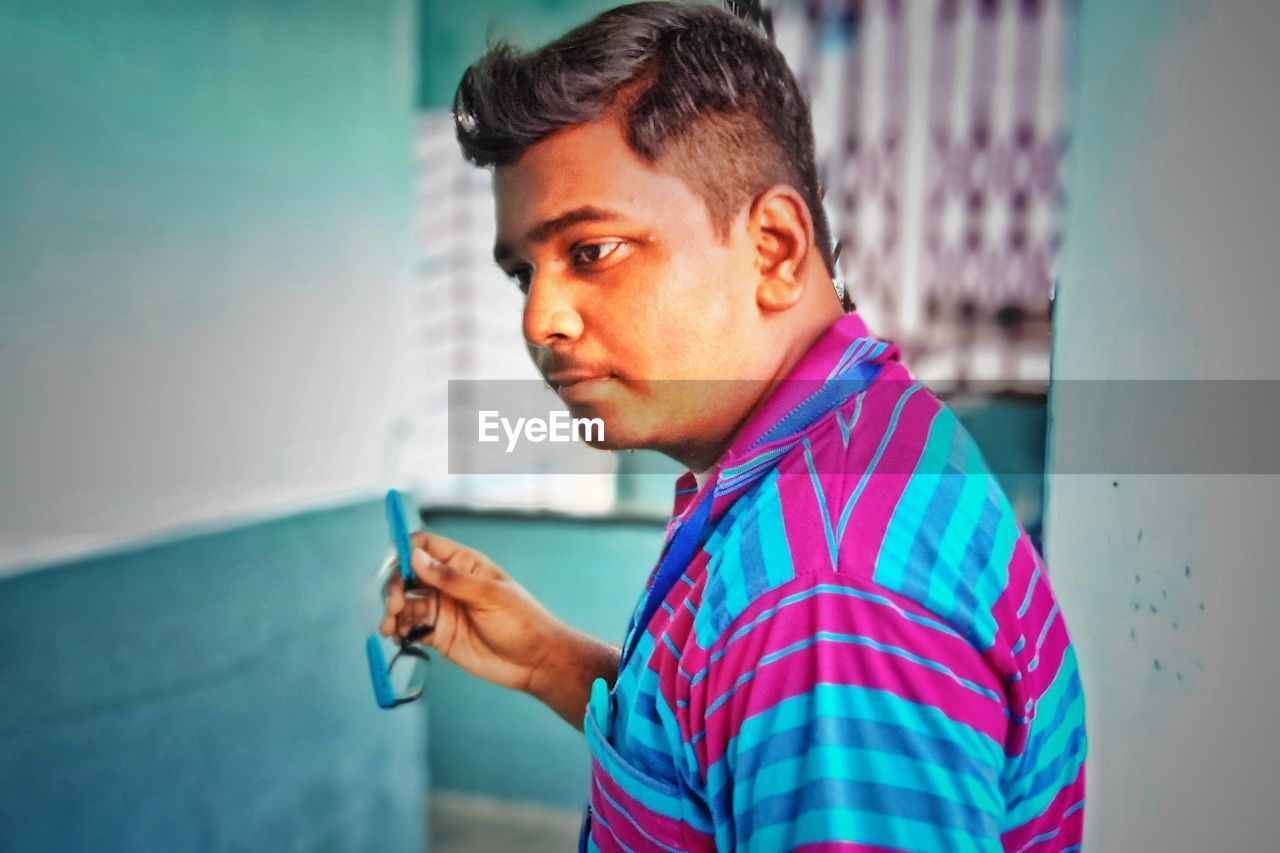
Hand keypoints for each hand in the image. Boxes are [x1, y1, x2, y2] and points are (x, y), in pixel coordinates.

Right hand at [380, 531, 564, 693]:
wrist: (534, 662)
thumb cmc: (521, 621)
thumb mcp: (488, 596)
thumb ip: (450, 579)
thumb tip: (414, 557)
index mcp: (463, 564)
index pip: (426, 546)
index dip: (405, 549)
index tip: (394, 564)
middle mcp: (448, 583)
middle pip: (408, 574)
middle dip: (395, 586)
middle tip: (395, 605)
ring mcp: (441, 609)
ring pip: (405, 602)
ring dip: (392, 611)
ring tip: (389, 627)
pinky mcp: (437, 634)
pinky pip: (409, 627)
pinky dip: (397, 629)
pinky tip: (396, 636)